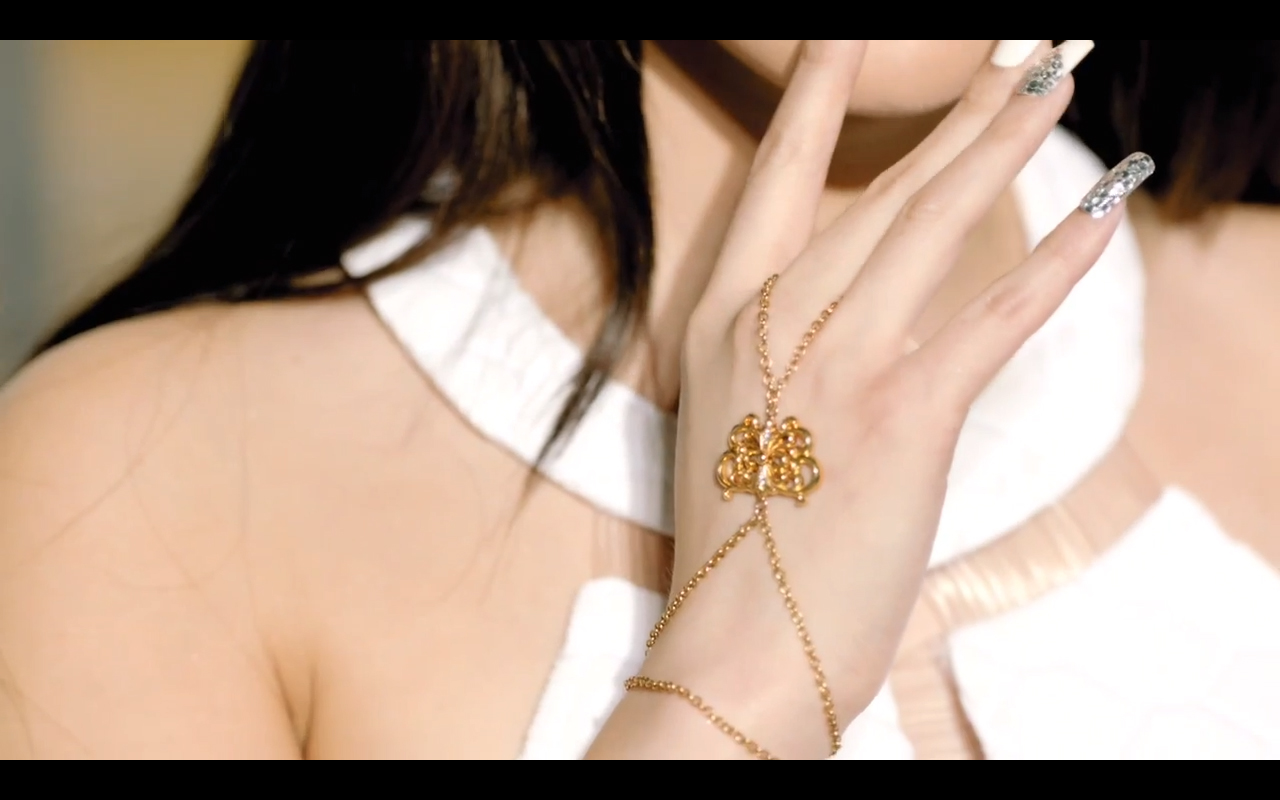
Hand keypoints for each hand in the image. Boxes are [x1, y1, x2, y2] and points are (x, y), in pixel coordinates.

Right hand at [592, 38, 1138, 758]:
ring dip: (999, 144)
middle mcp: (770, 319)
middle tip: (1015, 55)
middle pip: (878, 190)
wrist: (734, 646)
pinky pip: (993, 317)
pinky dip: (1056, 263)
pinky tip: (1102, 214)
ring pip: (930, 223)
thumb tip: (833, 328)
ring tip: (1051, 83)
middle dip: (954, 115)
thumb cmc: (733, 550)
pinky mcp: (903, 414)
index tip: (844, 37)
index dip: (814, 101)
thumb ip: (777, 361)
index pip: (773, 182)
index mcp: (719, 321)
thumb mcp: (732, 429)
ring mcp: (835, 361)